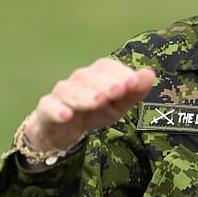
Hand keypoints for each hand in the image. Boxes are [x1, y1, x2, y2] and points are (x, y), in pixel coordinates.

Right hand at [24, 58, 155, 150]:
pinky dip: (57, 109)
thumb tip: (150, 74)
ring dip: (85, 96)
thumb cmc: (95, 112)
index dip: (119, 73)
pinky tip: (67, 115)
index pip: (107, 67)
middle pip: (89, 78)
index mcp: (97, 75)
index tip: (132, 82)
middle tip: (117, 91)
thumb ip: (135, 91)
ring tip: (98, 101)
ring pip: (70, 91)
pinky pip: (50, 106)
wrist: (63, 129)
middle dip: (104, 84)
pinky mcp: (47, 108)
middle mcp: (78, 80)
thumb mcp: (118, 105)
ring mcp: (61, 94)